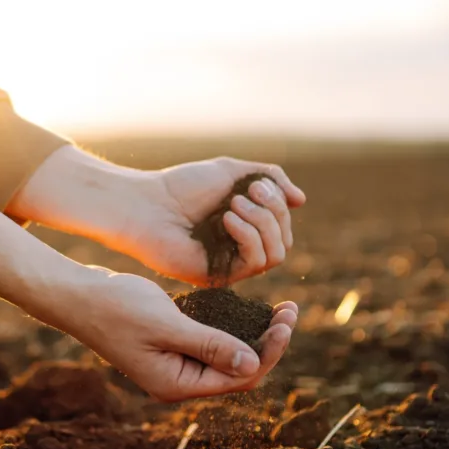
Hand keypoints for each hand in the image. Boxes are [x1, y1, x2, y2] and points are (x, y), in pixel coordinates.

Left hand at [8, 147, 305, 285]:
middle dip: (273, 212)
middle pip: (284, 240)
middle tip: (247, 193)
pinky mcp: (219, 277)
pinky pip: (254, 263)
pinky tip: (227, 219)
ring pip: (276, 254)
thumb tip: (301, 200)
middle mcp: (240, 248)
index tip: (255, 183)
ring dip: (262, 223)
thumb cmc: (182, 186)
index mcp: (245, 226)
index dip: (278, 204)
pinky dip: (248, 237)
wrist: (146, 204)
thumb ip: (270, 178)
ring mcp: (230, 265)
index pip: (283, 225)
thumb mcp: (233, 171)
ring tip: (233, 205)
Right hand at [64, 270, 297, 400]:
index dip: (269, 352)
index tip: (286, 320)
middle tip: (290, 310)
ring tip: (281, 309)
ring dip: (255, 335)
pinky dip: (234, 328)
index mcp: (177, 384)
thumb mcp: (167, 324)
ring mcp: (176, 364)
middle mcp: (180, 381)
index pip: (239, 377)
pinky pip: (213, 343)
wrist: (78, 296)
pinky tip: (250, 309)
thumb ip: (209, 345)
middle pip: (239, 371)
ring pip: (228, 356)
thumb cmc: (116, 308)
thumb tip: (253, 364)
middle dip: (268, 343)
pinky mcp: (173, 346)